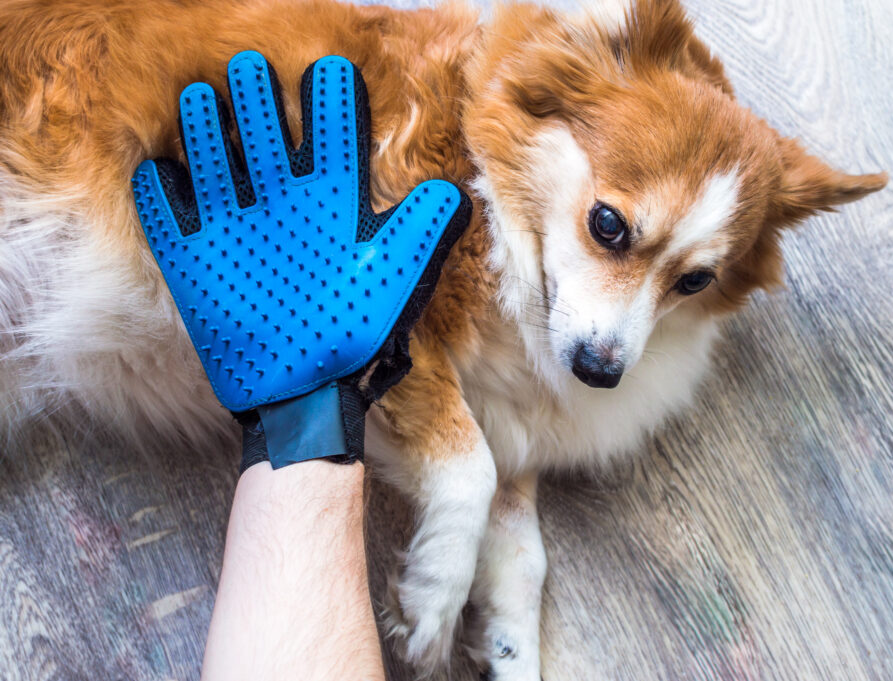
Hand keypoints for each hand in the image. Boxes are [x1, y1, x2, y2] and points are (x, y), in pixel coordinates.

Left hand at [131, 51, 470, 466]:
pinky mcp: (192, 266)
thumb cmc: (356, 337)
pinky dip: (158, 186)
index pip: (334, 128)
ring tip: (197, 96)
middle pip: (260, 126)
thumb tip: (451, 193)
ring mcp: (230, 232)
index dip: (331, 92)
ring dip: (201, 121)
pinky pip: (165, 212)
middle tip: (248, 67)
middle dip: (255, 90)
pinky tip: (158, 168)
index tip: (327, 70)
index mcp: (331, 206)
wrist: (302, 402)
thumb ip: (425, 231)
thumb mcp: (401, 282)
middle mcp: (278, 206)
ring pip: (207, 155)